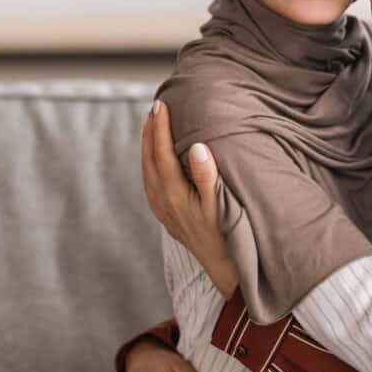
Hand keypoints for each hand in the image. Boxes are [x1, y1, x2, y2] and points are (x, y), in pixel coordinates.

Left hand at [141, 100, 239, 298]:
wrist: (221, 265)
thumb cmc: (225, 234)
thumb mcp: (220, 206)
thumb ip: (207, 176)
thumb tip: (196, 147)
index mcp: (174, 193)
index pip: (162, 152)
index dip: (160, 127)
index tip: (161, 106)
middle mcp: (162, 199)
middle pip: (149, 157)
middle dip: (151, 130)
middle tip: (155, 107)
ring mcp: (160, 207)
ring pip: (147, 168)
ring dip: (148, 144)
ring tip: (153, 124)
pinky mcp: (163, 212)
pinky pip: (150, 178)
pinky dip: (150, 160)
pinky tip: (157, 155)